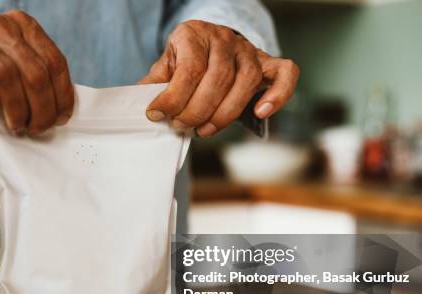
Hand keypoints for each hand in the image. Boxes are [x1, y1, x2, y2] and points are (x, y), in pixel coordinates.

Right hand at [0, 10, 73, 135]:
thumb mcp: (12, 63)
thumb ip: (34, 77)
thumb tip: (59, 110)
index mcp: (22, 26)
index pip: (54, 62)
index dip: (62, 95)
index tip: (60, 118)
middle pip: (34, 72)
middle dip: (42, 108)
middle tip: (37, 128)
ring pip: (6, 76)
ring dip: (16, 109)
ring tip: (16, 126)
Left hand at [140, 20, 299, 136]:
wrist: (209, 45)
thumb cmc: (185, 61)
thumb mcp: (165, 67)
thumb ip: (154, 84)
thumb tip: (137, 105)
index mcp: (195, 34)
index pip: (189, 68)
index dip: (173, 97)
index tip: (157, 115)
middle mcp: (225, 38)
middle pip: (218, 79)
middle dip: (196, 110)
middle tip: (180, 125)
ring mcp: (249, 50)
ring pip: (246, 82)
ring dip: (224, 114)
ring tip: (203, 130)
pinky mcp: (268, 63)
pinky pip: (285, 74)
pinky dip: (277, 94)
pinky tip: (260, 113)